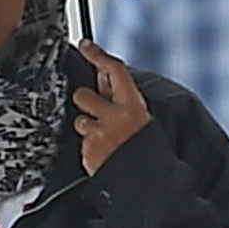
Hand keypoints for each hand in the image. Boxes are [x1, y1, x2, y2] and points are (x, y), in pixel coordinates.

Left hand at [68, 43, 152, 171]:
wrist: (148, 182)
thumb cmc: (144, 147)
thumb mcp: (138, 116)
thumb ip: (118, 96)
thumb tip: (102, 74)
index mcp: (133, 105)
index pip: (114, 71)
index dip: (98, 55)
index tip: (86, 46)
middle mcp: (116, 117)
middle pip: (83, 95)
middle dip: (86, 103)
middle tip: (99, 115)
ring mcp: (101, 135)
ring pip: (80, 121)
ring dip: (89, 129)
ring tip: (106, 140)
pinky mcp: (90, 151)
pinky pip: (82, 142)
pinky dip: (90, 148)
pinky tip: (104, 153)